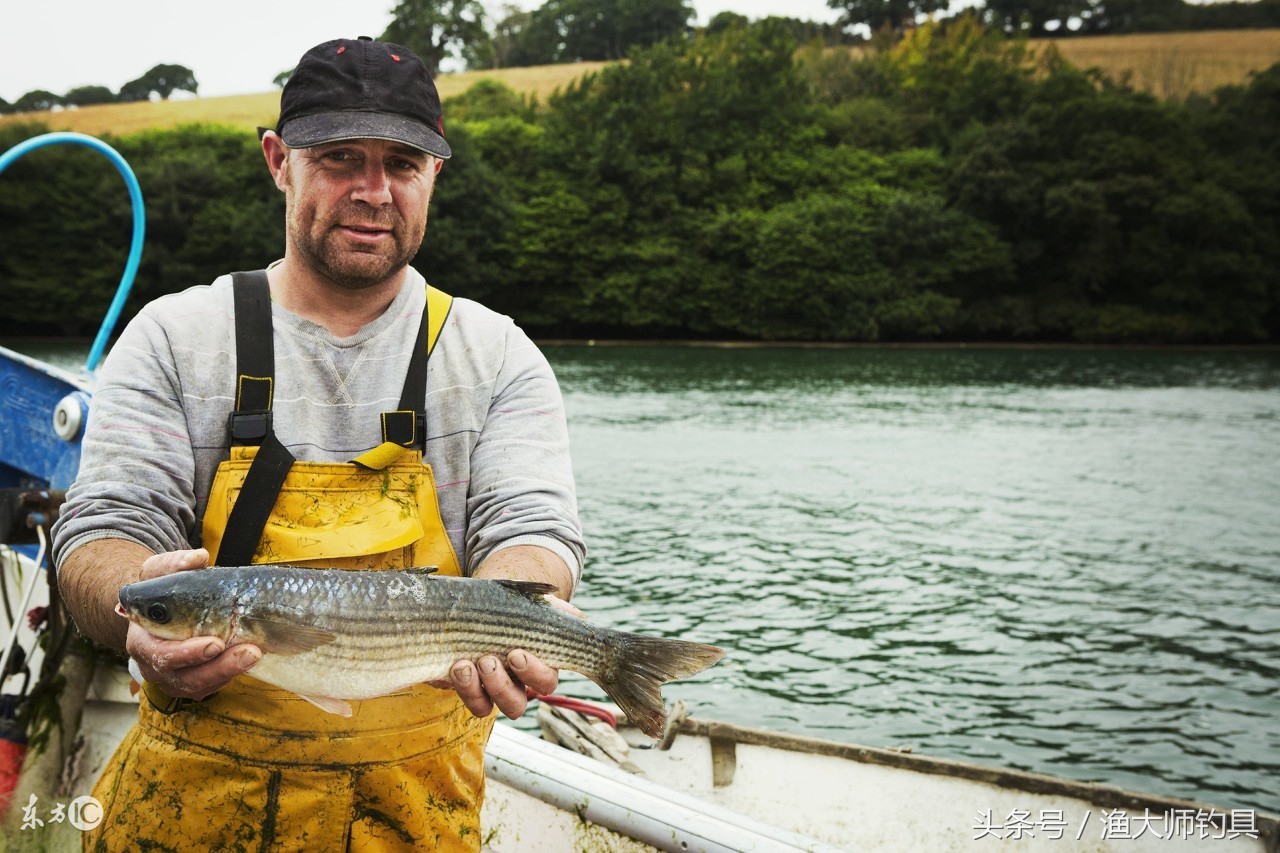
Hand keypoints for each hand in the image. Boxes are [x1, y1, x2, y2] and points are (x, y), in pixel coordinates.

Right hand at [121, 548, 260, 699]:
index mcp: (141, 642)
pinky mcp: (193, 683)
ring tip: (256, 653)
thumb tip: (198, 558)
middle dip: (219, 667)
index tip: (215, 644)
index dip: (187, 654)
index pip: (160, 655)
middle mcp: (154, 667)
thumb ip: (174, 564)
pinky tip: (250, 659)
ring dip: (230, 672)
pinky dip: (231, 675)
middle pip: (185, 678)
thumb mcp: (160, 571)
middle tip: (250, 652)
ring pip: (202, 686)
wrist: (159, 610)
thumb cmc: (159, 590)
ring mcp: (174, 679)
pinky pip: (212, 686)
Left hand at [445, 596, 583, 720]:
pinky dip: (458, 687)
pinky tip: (455, 665)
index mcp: (539, 666)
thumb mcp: (537, 603)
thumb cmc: (514, 605)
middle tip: (488, 661)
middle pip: (516, 706)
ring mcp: (486, 689)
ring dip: (476, 690)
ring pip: (488, 709)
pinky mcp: (463, 686)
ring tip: (464, 665)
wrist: (479, 601)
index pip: (545, 682)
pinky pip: (462, 698)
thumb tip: (577, 618)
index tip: (516, 654)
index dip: (533, 673)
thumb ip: (558, 610)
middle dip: (501, 686)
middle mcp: (514, 685)